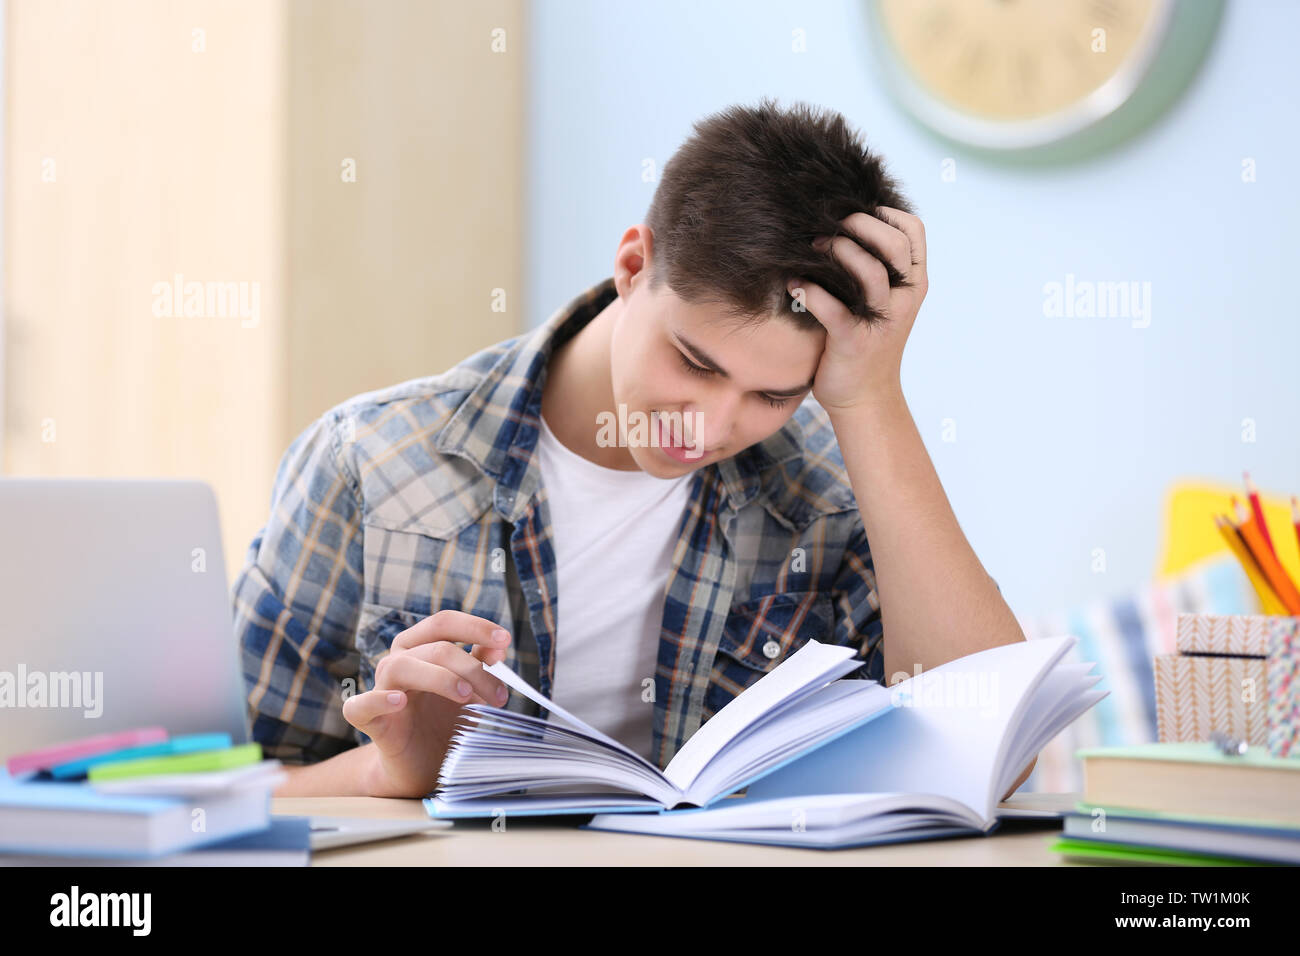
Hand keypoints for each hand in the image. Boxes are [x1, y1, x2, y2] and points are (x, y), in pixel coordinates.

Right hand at [341, 610, 512, 797]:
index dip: (475, 627)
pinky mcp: (368, 720)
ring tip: (466, 697)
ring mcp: (381, 688)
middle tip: (499, 695)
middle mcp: (398, 660)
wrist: (423, 765)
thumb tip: (498, 647)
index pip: (444, 623)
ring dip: (440, 678)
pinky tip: (399, 701)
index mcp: (421, 646)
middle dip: (472, 668)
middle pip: (434, 647)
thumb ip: (480, 665)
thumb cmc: (444, 720)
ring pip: (401, 666)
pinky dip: (378, 700)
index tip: (505, 640)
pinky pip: (360, 705)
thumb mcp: (470, 691)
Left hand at [786, 207, 927, 411]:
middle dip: (860, 225)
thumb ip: (875, 268)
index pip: (914, 231)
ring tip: (813, 246)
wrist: (864, 398)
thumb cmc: (865, 343)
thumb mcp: (882, 302)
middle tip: (830, 225)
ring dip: (840, 252)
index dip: (885, 212)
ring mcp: (881, 320)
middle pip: (894, 245)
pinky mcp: (854, 341)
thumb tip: (840, 224)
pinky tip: (794, 284)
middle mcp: (903, 299)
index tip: (855, 210)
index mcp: (912, 285)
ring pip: (871, 273)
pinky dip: (810, 292)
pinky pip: (833, 309)